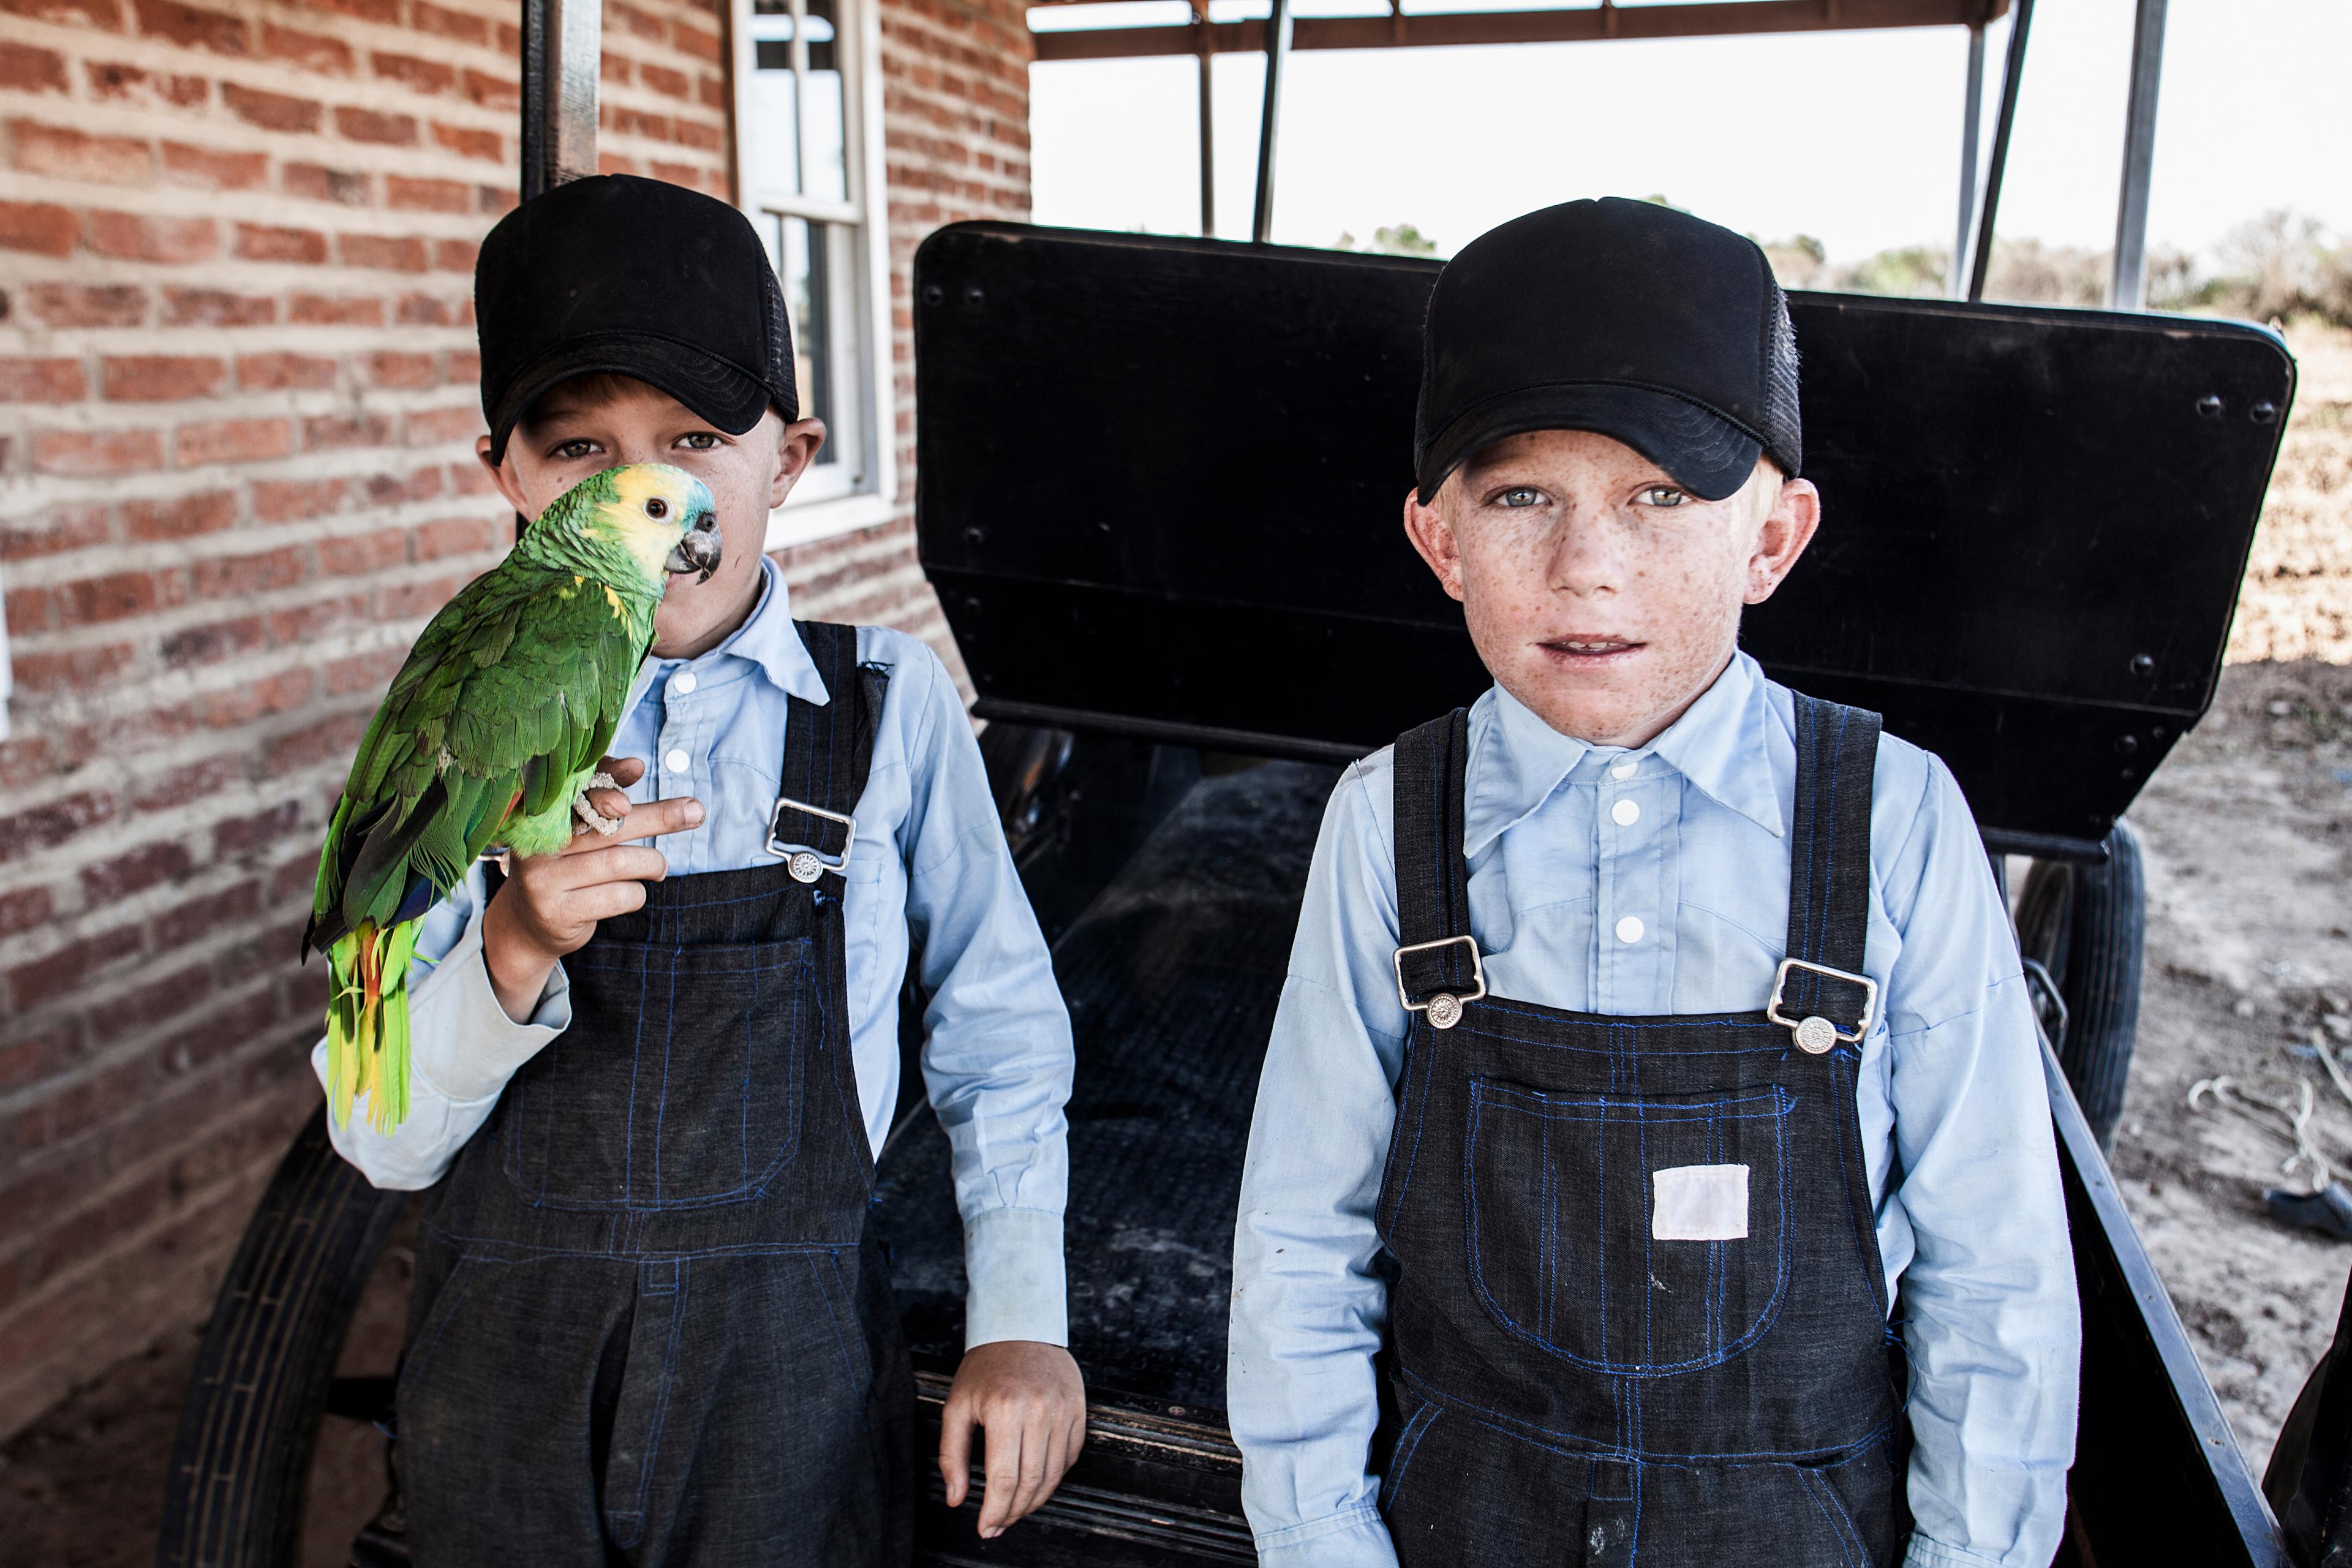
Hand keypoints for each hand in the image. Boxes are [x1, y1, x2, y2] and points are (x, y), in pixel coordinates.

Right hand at [481, 756, 702, 1020]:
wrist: (527, 925)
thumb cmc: (565, 866)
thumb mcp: (577, 831)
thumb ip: (603, 797)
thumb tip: (634, 765)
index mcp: (540, 817)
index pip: (578, 792)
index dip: (609, 778)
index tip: (639, 766)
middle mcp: (536, 844)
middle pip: (607, 825)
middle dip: (658, 817)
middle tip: (695, 811)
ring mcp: (542, 880)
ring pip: (620, 862)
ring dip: (652, 863)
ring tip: (659, 867)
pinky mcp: (557, 912)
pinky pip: (619, 896)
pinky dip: (637, 893)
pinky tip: (631, 893)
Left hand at [937, 1341, 1085, 1538]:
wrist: (1020, 1327)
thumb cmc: (985, 1368)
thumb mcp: (957, 1406)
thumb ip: (952, 1455)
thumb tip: (957, 1498)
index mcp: (1004, 1409)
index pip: (1004, 1478)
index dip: (994, 1511)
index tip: (985, 1527)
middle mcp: (1039, 1410)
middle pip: (1031, 1482)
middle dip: (1014, 1512)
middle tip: (999, 1524)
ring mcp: (1064, 1409)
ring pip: (1054, 1474)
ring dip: (1035, 1500)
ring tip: (1017, 1509)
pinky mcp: (1079, 1408)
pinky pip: (1071, 1456)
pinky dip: (1055, 1476)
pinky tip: (1037, 1481)